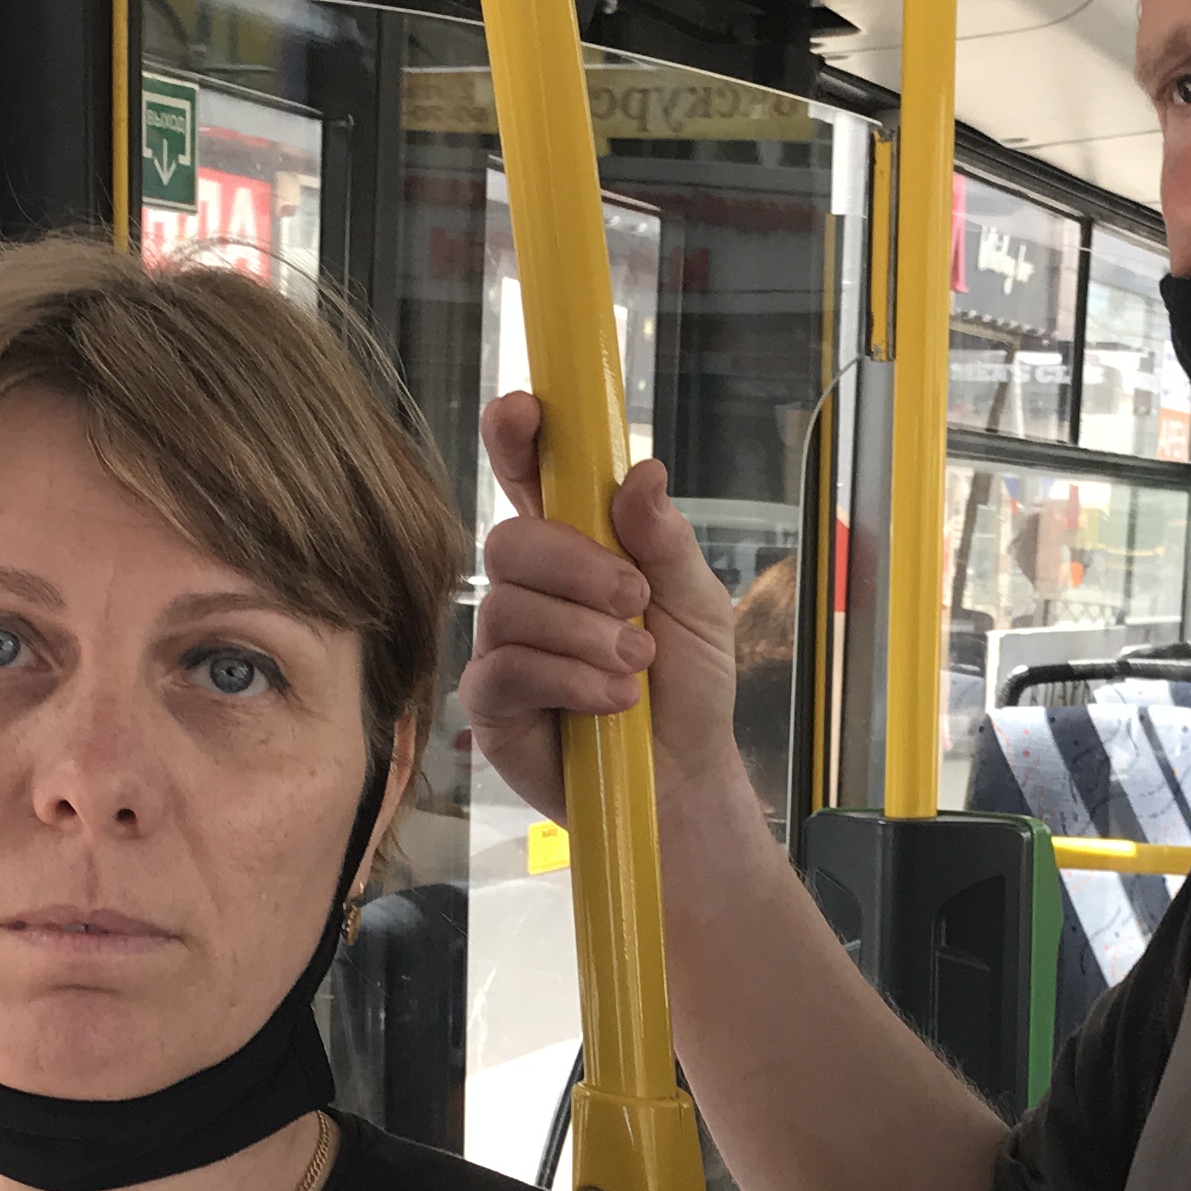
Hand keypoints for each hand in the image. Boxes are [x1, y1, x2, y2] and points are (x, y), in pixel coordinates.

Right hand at [460, 390, 745, 824]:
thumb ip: (667, 543)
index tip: (523, 411)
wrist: (683, 779)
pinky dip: (568, 679)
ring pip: (508, 606)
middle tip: (634, 601)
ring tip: (636, 668)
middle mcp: (530, 588)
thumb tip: (642, 472)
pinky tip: (612, 700)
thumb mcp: (699, 606)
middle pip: (511, 539)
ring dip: (583, 635)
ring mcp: (504, 644)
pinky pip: (506, 669)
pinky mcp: (491, 702)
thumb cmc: (687, 687)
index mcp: (577, 548)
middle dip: (575, 565)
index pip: (529, 477)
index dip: (516, 438)